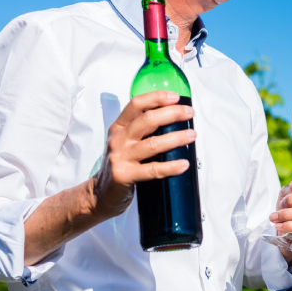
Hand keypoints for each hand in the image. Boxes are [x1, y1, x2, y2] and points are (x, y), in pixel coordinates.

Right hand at [91, 90, 195, 220]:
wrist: (100, 193)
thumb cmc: (120, 164)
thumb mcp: (125, 142)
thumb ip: (142, 130)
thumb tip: (173, 119)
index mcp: (119, 127)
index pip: (136, 104)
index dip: (156, 98)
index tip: (175, 97)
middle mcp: (119, 139)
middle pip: (147, 120)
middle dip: (172, 113)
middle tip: (189, 113)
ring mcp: (120, 157)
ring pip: (152, 144)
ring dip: (176, 138)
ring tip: (191, 135)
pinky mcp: (124, 175)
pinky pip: (152, 170)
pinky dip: (170, 166)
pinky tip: (183, 164)